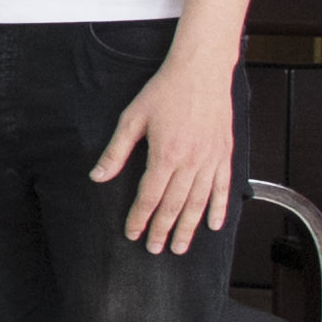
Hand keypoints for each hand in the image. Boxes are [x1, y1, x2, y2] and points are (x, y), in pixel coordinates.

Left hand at [91, 51, 240, 253]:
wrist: (201, 72)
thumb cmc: (164, 92)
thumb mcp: (132, 118)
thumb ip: (115, 151)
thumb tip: (97, 176)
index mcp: (165, 155)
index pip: (149, 197)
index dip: (140, 218)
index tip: (132, 233)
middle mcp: (191, 161)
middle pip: (175, 205)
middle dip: (163, 230)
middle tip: (155, 249)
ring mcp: (211, 159)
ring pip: (199, 202)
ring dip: (189, 227)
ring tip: (180, 247)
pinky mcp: (225, 154)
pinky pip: (223, 187)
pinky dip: (219, 208)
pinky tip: (213, 225)